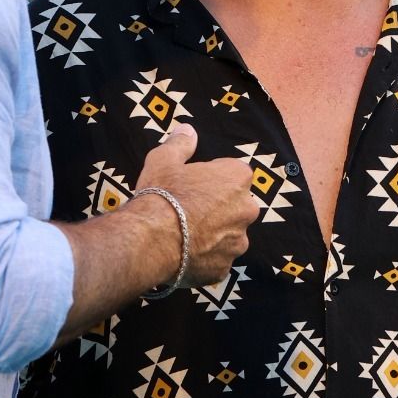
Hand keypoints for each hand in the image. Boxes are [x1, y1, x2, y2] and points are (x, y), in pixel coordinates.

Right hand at [133, 124, 256, 285]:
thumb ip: (181, 144)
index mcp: (237, 178)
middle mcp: (246, 210)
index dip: (211, 179)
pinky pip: (216, 261)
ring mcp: (237, 242)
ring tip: (185, 235)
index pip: (233, 174)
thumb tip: (188, 130)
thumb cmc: (161, 194)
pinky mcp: (224, 268)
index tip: (193, 186)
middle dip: (218, 208)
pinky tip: (184, 255)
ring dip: (213, 235)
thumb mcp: (164, 160)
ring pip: (228, 236)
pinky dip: (204, 259)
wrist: (151, 239)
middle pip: (235, 206)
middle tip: (188, 211)